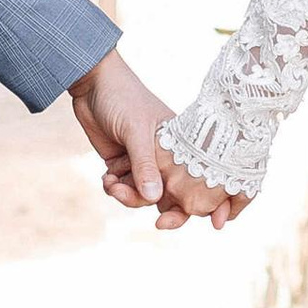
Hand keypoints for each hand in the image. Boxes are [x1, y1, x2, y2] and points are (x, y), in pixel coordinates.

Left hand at [69, 51, 241, 232]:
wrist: (91, 84)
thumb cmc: (123, 99)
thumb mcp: (137, 131)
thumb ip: (146, 165)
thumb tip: (155, 199)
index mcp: (180, 146)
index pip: (202, 178)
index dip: (214, 201)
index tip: (217, 224)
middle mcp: (165, 157)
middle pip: (176, 196)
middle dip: (168, 212)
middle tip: (159, 224)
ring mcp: (144, 162)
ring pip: (145, 196)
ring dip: (130, 197)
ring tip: (113, 184)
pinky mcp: (122, 164)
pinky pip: (125, 189)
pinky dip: (115, 189)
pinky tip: (107, 177)